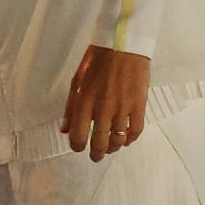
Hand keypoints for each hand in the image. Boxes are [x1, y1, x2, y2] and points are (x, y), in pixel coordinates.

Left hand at [60, 45, 149, 161]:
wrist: (121, 47)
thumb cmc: (96, 62)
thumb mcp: (76, 82)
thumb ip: (70, 108)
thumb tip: (65, 129)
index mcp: (84, 102)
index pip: (79, 135)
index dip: (77, 146)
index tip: (78, 148)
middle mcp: (103, 109)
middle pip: (100, 142)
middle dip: (97, 153)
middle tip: (96, 156)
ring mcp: (122, 108)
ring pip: (118, 139)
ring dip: (113, 147)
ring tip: (110, 148)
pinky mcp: (139, 105)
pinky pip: (135, 130)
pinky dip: (130, 139)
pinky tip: (126, 140)